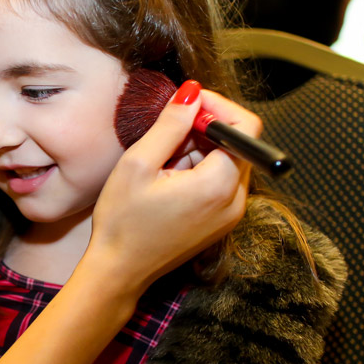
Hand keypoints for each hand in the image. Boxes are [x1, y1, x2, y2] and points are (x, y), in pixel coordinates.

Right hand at [85, 86, 254, 293]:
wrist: (119, 271)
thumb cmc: (122, 221)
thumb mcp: (138, 164)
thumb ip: (170, 124)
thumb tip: (191, 92)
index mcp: (219, 185)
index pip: (245, 127)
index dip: (218, 106)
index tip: (187, 105)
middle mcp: (235, 201)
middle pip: (238, 143)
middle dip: (205, 129)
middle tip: (166, 136)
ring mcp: (231, 214)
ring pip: (228, 161)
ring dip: (200, 151)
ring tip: (162, 164)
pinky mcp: (221, 222)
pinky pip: (221, 183)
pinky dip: (199, 171)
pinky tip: (168, 180)